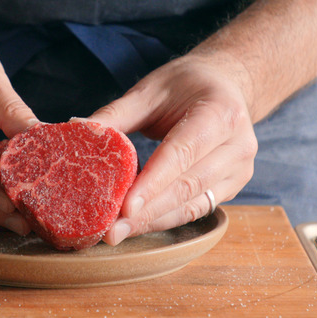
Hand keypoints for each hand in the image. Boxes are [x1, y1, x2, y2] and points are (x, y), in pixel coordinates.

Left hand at [88, 52, 257, 244]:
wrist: (226, 85)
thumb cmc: (186, 85)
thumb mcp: (150, 90)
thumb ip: (117, 113)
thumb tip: (77, 129)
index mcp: (221, 113)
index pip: (182, 153)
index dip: (153, 183)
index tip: (125, 207)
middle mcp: (237, 145)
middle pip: (188, 186)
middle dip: (147, 212)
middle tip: (110, 230)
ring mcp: (239, 170)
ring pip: (192, 205)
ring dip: (153, 221)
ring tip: (117, 232)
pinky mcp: (231, 187)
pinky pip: (195, 210)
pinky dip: (164, 219)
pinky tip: (137, 224)